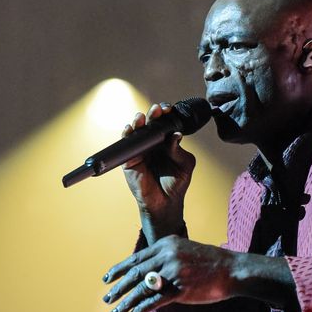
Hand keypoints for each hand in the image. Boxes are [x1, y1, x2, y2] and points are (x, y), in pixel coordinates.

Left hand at [102, 236, 238, 311]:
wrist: (232, 270)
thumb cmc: (210, 263)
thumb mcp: (185, 252)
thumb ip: (166, 259)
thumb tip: (148, 274)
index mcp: (166, 244)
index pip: (136, 258)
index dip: (119, 270)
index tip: (107, 279)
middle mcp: (167, 255)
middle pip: (135, 273)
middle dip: (118, 287)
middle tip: (107, 298)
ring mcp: (173, 272)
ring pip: (142, 288)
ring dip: (126, 301)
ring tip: (115, 311)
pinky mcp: (180, 289)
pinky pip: (155, 301)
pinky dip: (141, 309)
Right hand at [122, 103, 195, 236]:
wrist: (165, 202)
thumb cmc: (176, 183)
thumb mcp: (184, 165)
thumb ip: (178, 150)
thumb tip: (175, 135)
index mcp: (166, 141)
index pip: (165, 122)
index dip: (165, 114)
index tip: (169, 109)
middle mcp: (153, 143)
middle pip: (150, 123)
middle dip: (153, 114)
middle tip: (157, 110)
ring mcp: (140, 150)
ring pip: (136, 130)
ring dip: (138, 121)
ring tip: (141, 118)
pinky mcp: (129, 159)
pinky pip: (126, 144)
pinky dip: (127, 134)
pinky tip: (130, 129)